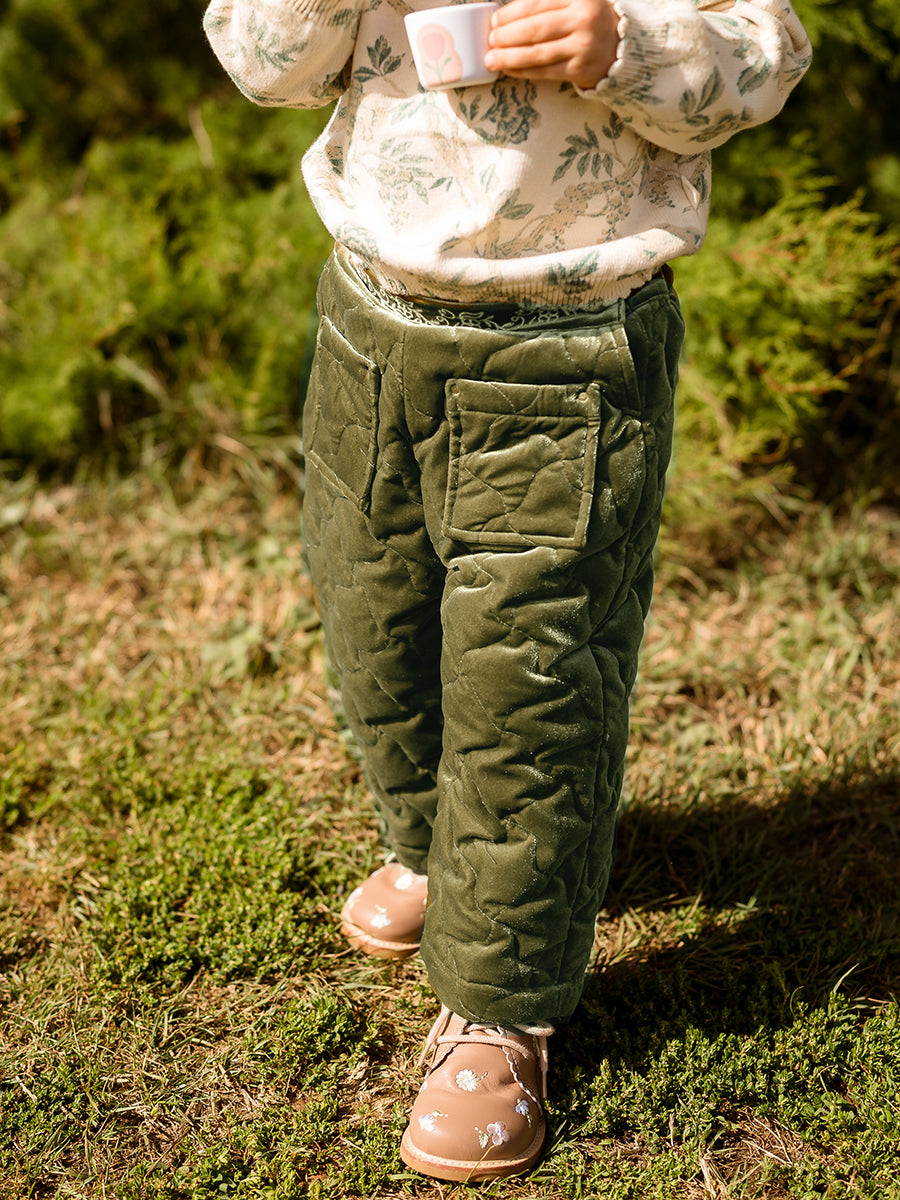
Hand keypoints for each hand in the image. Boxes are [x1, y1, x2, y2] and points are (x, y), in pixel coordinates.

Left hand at [485, 0, 619, 89]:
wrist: (620, 46)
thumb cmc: (588, 20)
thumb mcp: (575, 0)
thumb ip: (548, 1)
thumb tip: (508, 12)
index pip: (537, 4)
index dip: (512, 13)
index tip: (495, 20)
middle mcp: (583, 20)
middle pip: (535, 30)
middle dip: (506, 36)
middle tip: (490, 40)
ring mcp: (583, 47)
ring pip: (537, 53)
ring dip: (509, 57)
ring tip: (491, 58)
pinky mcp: (580, 70)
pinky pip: (545, 72)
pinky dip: (523, 71)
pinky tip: (508, 69)